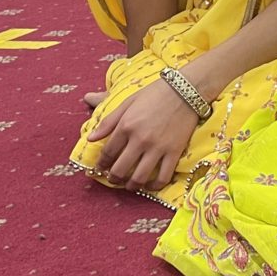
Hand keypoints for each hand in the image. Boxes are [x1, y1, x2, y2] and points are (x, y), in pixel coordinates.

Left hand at [84, 78, 198, 192]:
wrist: (186, 90)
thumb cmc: (155, 93)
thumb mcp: (128, 102)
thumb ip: (108, 121)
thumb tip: (90, 138)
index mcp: (126, 126)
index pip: (108, 152)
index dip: (101, 163)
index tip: (101, 167)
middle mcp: (140, 139)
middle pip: (120, 169)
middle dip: (113, 178)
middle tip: (112, 179)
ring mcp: (158, 147)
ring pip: (140, 177)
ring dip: (131, 186)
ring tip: (129, 185)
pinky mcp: (174, 152)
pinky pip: (163, 177)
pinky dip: (155, 186)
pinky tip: (150, 185)